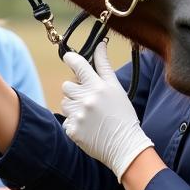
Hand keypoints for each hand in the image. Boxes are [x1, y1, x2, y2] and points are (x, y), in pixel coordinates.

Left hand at [61, 43, 152, 180]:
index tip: (68, 58)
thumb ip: (104, 66)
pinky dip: (74, 123)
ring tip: (90, 115)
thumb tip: (100, 44)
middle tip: (89, 100)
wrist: (125, 145)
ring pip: (65, 103)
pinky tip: (88, 126)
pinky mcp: (72, 130)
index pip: (78, 64)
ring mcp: (78, 115)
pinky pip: (66, 120)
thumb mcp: (116, 88)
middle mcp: (86, 99)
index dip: (70, 59)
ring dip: (73, 107)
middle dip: (75, 91)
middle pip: (66, 86)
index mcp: (98, 86)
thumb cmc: (123, 114)